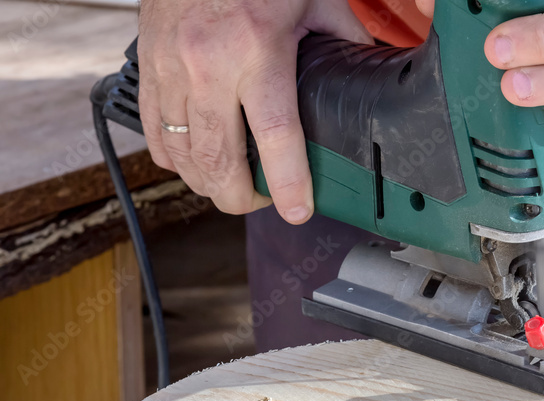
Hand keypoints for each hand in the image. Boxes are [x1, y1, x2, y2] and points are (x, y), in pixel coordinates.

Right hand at [137, 0, 370, 223]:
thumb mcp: (315, 0)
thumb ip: (342, 40)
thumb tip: (369, 73)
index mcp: (257, 50)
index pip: (275, 135)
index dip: (289, 182)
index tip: (298, 210)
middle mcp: (207, 64)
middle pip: (218, 161)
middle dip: (239, 198)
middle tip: (262, 203)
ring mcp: (169, 66)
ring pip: (181, 154)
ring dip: (207, 183)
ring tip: (232, 188)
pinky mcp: (148, 63)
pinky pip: (153, 131)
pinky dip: (175, 158)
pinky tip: (196, 162)